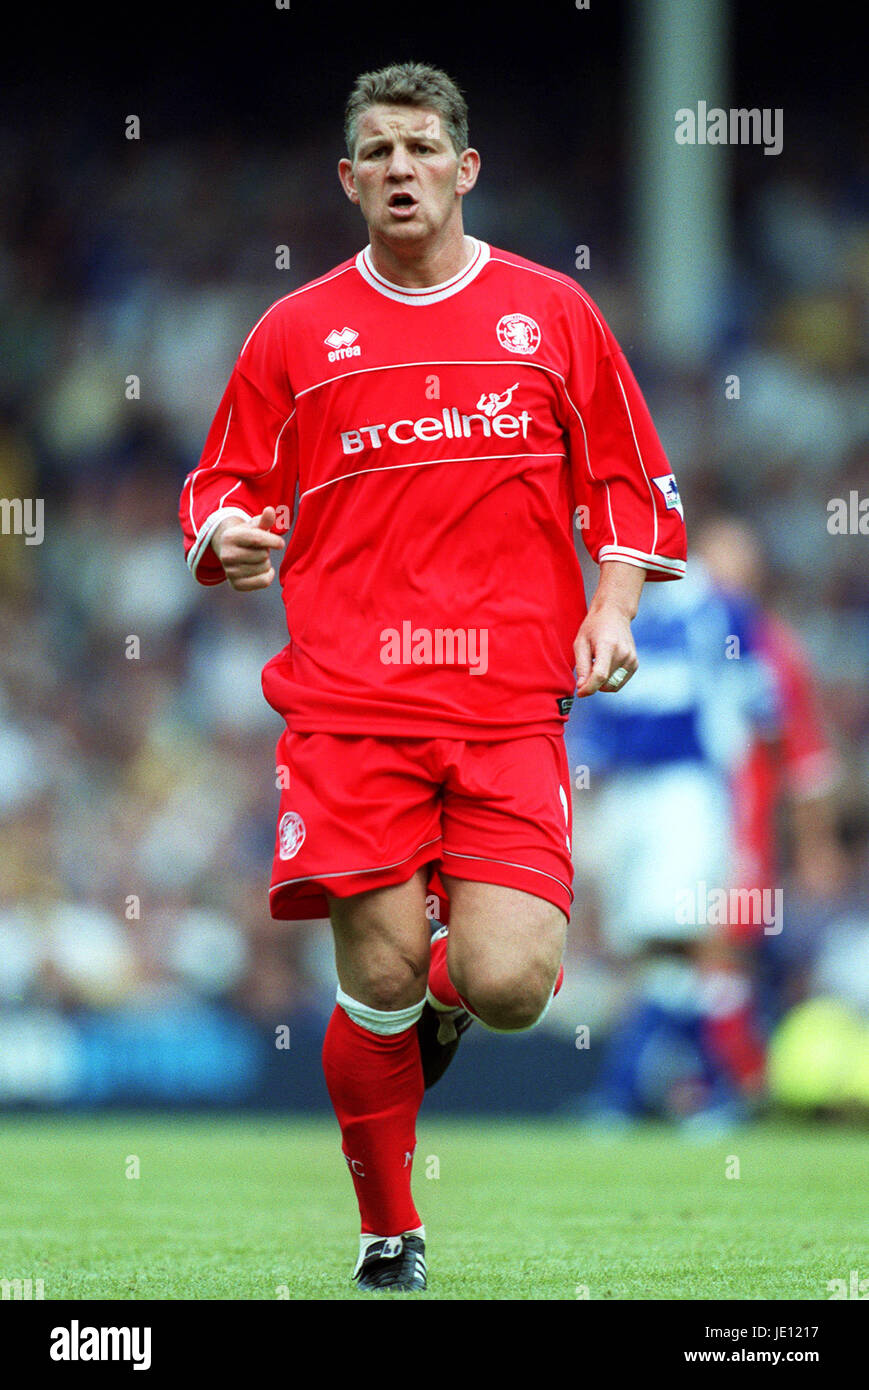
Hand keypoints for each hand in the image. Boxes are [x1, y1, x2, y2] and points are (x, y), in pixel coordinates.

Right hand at [211, 506, 284, 590]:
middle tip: (259, 550)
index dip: (273, 541)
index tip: (280, 543)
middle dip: (266, 551)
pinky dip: (268, 576)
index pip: (257, 539)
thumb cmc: (247, 536)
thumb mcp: (255, 525)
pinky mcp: (236, 585)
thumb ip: (265, 519)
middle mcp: (227, 555)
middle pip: (263, 555)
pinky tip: (262, 570)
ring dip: (266, 563)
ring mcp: (230, 572)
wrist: (231, 552)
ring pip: (264, 568)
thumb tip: (270, 510)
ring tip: (257, 559)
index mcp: (230, 537)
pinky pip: (263, 582)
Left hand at [574, 561, 642, 696]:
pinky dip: (610, 680)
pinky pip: (619, 682)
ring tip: (597, 664)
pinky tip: (606, 665)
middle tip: (587, 669)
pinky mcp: (634, 664)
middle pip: (605, 682)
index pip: (600, 676)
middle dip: (593, 683)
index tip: (580, 693)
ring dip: (601, 682)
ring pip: (612, 685)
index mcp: (608, 646)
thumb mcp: (580, 643)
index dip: (589, 688)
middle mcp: (623, 653)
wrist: (614, 614)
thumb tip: (582, 688)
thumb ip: (582, 667)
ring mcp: (631, 659)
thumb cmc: (594, 627)